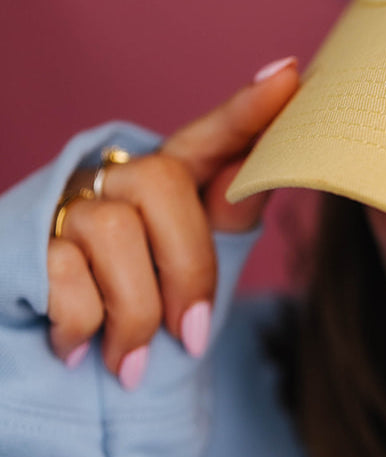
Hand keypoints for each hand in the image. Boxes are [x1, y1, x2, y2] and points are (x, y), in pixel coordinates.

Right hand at [45, 58, 300, 386]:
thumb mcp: (187, 276)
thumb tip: (265, 172)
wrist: (51, 379)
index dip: (244, 111)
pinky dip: (83, 327)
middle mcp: (109, 181)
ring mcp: (61, 208)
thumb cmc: (129, 320)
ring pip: (115, 231)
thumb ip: (226, 222)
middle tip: (190, 335)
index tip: (288, 77)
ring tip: (130, 362)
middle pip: (162, 182)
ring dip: (136, 315)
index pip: (207, 138)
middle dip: (187, 268)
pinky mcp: (20, 242)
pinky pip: (65, 273)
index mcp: (162, 187)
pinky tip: (75, 349)